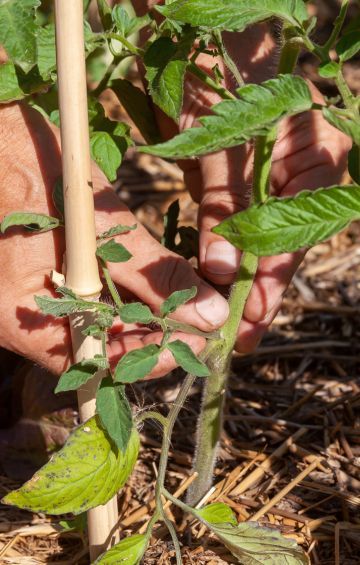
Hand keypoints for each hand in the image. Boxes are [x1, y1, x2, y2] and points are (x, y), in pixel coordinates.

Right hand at [0, 103, 228, 374]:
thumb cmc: (28, 160)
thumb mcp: (101, 220)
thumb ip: (152, 273)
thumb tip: (209, 314)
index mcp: (18, 316)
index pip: (96, 363)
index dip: (152, 358)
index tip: (200, 340)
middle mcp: (16, 320)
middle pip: (96, 350)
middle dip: (152, 337)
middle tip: (203, 322)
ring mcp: (21, 300)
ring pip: (91, 327)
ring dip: (139, 318)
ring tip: (188, 306)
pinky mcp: (31, 279)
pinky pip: (80, 301)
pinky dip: (118, 298)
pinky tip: (152, 286)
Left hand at [131, 10, 350, 352]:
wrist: (196, 22)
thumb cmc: (217, 60)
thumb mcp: (222, 133)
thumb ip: (226, 197)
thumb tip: (224, 268)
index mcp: (316, 150)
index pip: (306, 223)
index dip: (277, 271)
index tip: (253, 311)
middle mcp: (300, 169)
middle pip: (288, 240)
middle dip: (262, 289)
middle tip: (239, 338)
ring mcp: (269, 176)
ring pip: (262, 237)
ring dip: (243, 281)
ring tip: (227, 325)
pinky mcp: (238, 179)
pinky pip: (238, 224)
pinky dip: (225, 254)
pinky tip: (213, 284)